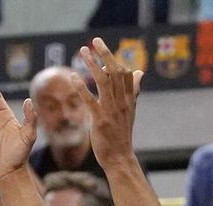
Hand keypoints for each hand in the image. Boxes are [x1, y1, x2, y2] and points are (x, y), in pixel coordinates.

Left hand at [74, 39, 144, 169]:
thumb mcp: (130, 111)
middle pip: (115, 72)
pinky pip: (89, 100)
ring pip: (103, 81)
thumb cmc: (122, 135)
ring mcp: (111, 111)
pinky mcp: (99, 120)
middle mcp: (121, 102)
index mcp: (128, 100)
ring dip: (92, 64)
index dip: (114, 59)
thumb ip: (133, 91)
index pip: (125, 73)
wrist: (120, 158)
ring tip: (83, 52)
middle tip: (95, 41)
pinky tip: (73, 77)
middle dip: (105, 54)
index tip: (102, 49)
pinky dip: (81, 87)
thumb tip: (140, 73)